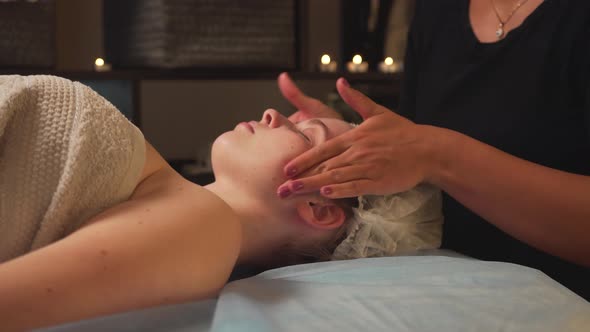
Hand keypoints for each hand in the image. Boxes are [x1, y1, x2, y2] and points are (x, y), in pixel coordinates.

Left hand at [278, 78, 440, 198]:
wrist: (427, 149)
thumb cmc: (402, 132)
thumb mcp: (377, 112)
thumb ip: (355, 99)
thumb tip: (341, 81)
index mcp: (354, 137)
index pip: (322, 149)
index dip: (302, 160)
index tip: (286, 169)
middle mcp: (357, 152)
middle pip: (323, 166)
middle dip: (300, 178)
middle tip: (280, 189)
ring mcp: (367, 166)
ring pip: (335, 177)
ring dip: (312, 186)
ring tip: (293, 194)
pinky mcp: (378, 180)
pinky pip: (355, 186)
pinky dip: (340, 189)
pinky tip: (325, 193)